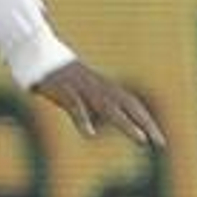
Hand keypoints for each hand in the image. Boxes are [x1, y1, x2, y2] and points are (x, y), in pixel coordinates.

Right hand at [33, 60, 165, 146]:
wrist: (35, 53)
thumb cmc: (55, 75)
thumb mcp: (77, 89)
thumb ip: (90, 105)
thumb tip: (94, 127)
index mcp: (102, 85)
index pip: (131, 102)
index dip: (146, 119)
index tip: (160, 139)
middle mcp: (97, 86)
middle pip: (127, 104)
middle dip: (145, 123)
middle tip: (161, 143)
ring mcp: (81, 87)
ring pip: (107, 106)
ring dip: (125, 123)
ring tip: (141, 140)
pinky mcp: (62, 90)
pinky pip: (75, 105)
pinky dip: (83, 119)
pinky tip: (90, 134)